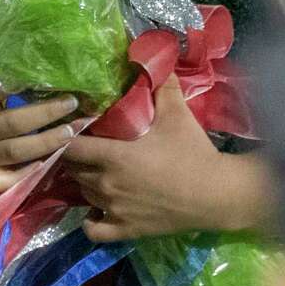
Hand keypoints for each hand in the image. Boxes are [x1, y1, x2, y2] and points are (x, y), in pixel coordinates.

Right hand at [0, 83, 78, 192]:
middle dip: (45, 113)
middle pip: (13, 122)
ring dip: (46, 142)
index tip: (50, 74)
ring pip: (17, 151)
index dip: (23, 82)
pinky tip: (47, 165)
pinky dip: (26, 174)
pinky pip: (8, 179)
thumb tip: (26, 51)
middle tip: (73, 102)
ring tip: (72, 131)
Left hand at [62, 75, 226, 241]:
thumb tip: (151, 55)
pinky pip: (93, 229)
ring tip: (92, 171)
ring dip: (83, 182)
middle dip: (72, 158)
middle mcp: (106, 184)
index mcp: (112, 156)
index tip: (69, 129)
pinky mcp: (126, 230)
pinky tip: (96, 208)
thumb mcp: (176, 114)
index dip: (64, 137)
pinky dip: (89, 220)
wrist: (220, 195)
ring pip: (82, 194)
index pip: (68, 146)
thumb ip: (161, 85)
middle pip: (71, 169)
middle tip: (82, 147)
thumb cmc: (194, 153)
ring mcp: (114, 210)